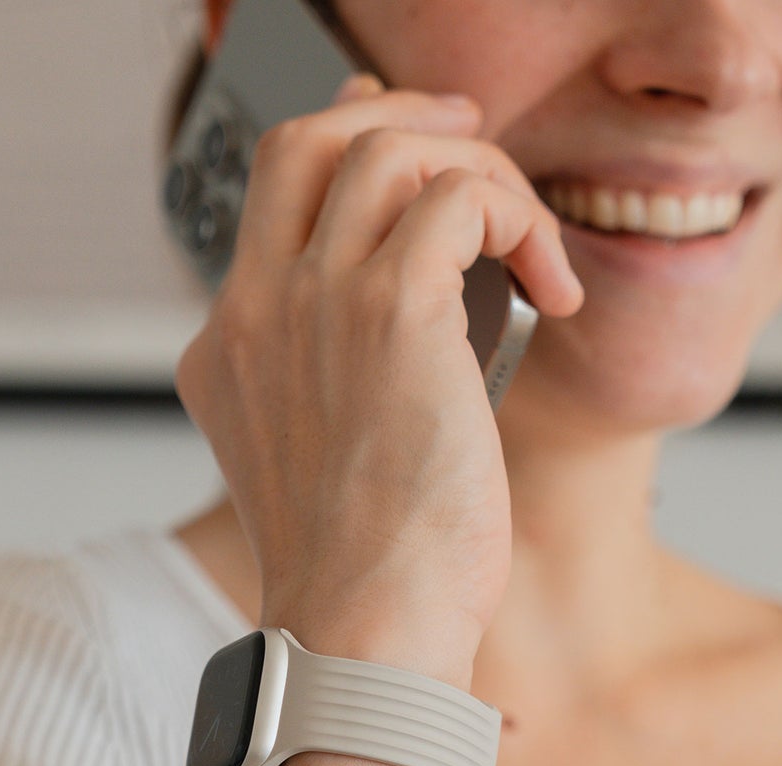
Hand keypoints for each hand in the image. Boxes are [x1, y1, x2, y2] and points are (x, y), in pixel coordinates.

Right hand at [174, 72, 582, 685]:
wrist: (364, 632)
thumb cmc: (365, 574)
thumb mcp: (324, 469)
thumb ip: (337, 386)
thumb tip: (423, 334)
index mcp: (230, 347)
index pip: (274, 199)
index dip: (347, 154)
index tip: (420, 162)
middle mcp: (257, 309)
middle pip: (309, 140)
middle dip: (399, 118)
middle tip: (474, 147)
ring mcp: (315, 302)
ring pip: (391, 151)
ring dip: (482, 177)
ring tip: (532, 245)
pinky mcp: (391, 312)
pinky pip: (461, 198)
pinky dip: (519, 221)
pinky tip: (551, 288)